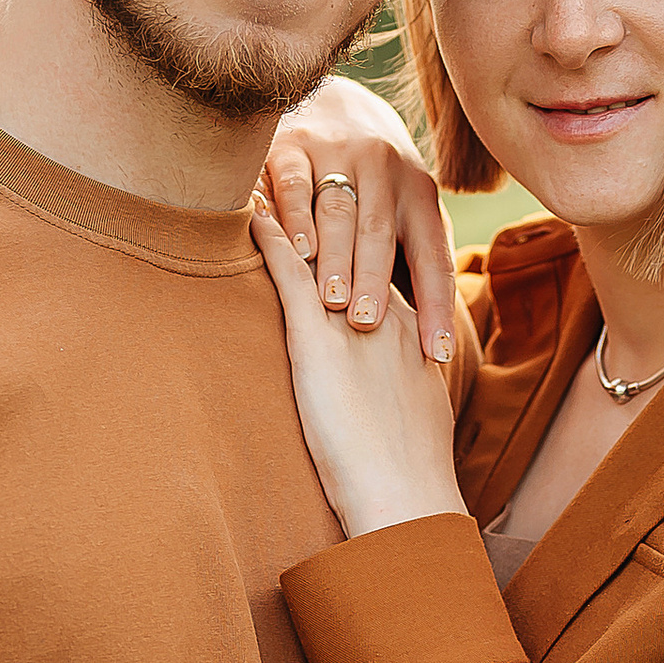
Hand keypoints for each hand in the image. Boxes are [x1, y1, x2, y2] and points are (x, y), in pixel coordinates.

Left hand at [249, 188, 468, 539]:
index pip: (383, 265)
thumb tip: (395, 386)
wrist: (406, 493)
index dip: (360, 236)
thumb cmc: (410, 470)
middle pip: (353, 242)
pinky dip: (269, 238)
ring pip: (321, 245)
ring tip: (267, 172)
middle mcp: (385, 310)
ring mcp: (351, 320)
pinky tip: (247, 212)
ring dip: (295, 208)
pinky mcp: (316, 339)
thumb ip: (403, 383)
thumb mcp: (416, 409)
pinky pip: (289, 272)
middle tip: (304, 169)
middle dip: (329, 206)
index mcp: (410, 327)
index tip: (341, 210)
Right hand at [261, 77, 456, 362]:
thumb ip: (417, 269)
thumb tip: (437, 347)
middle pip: (381, 232)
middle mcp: (386, 168)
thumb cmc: (377, 189)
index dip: (438, 307)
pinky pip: (295, 182)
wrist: (337, 104)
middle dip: (375, 279)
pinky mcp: (294, 144)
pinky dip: (295, 216)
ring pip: (339, 208)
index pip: (432, 257)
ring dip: (335, 255)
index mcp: (419, 194)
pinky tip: (295, 249)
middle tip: (367, 323)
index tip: (438, 354)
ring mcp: (339, 152)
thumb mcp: (405, 217)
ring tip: (330, 299)